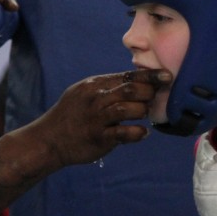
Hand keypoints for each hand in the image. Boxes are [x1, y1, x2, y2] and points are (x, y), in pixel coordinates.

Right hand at [29, 69, 172, 165]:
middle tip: (154, 99)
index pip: (128, 76)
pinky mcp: (98, 137)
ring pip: (127, 108)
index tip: (167, 76)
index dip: (150, 76)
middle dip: (148, 93)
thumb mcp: (85, 93)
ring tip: (145, 115)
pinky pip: (123, 133)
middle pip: (130, 89)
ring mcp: (96, 118)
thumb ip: (109, 87)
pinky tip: (143, 133)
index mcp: (95, 85)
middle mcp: (96, 98)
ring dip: (142, 111)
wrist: (49, 140)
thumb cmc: (72, 115)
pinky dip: (137, 132)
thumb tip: (139, 82)